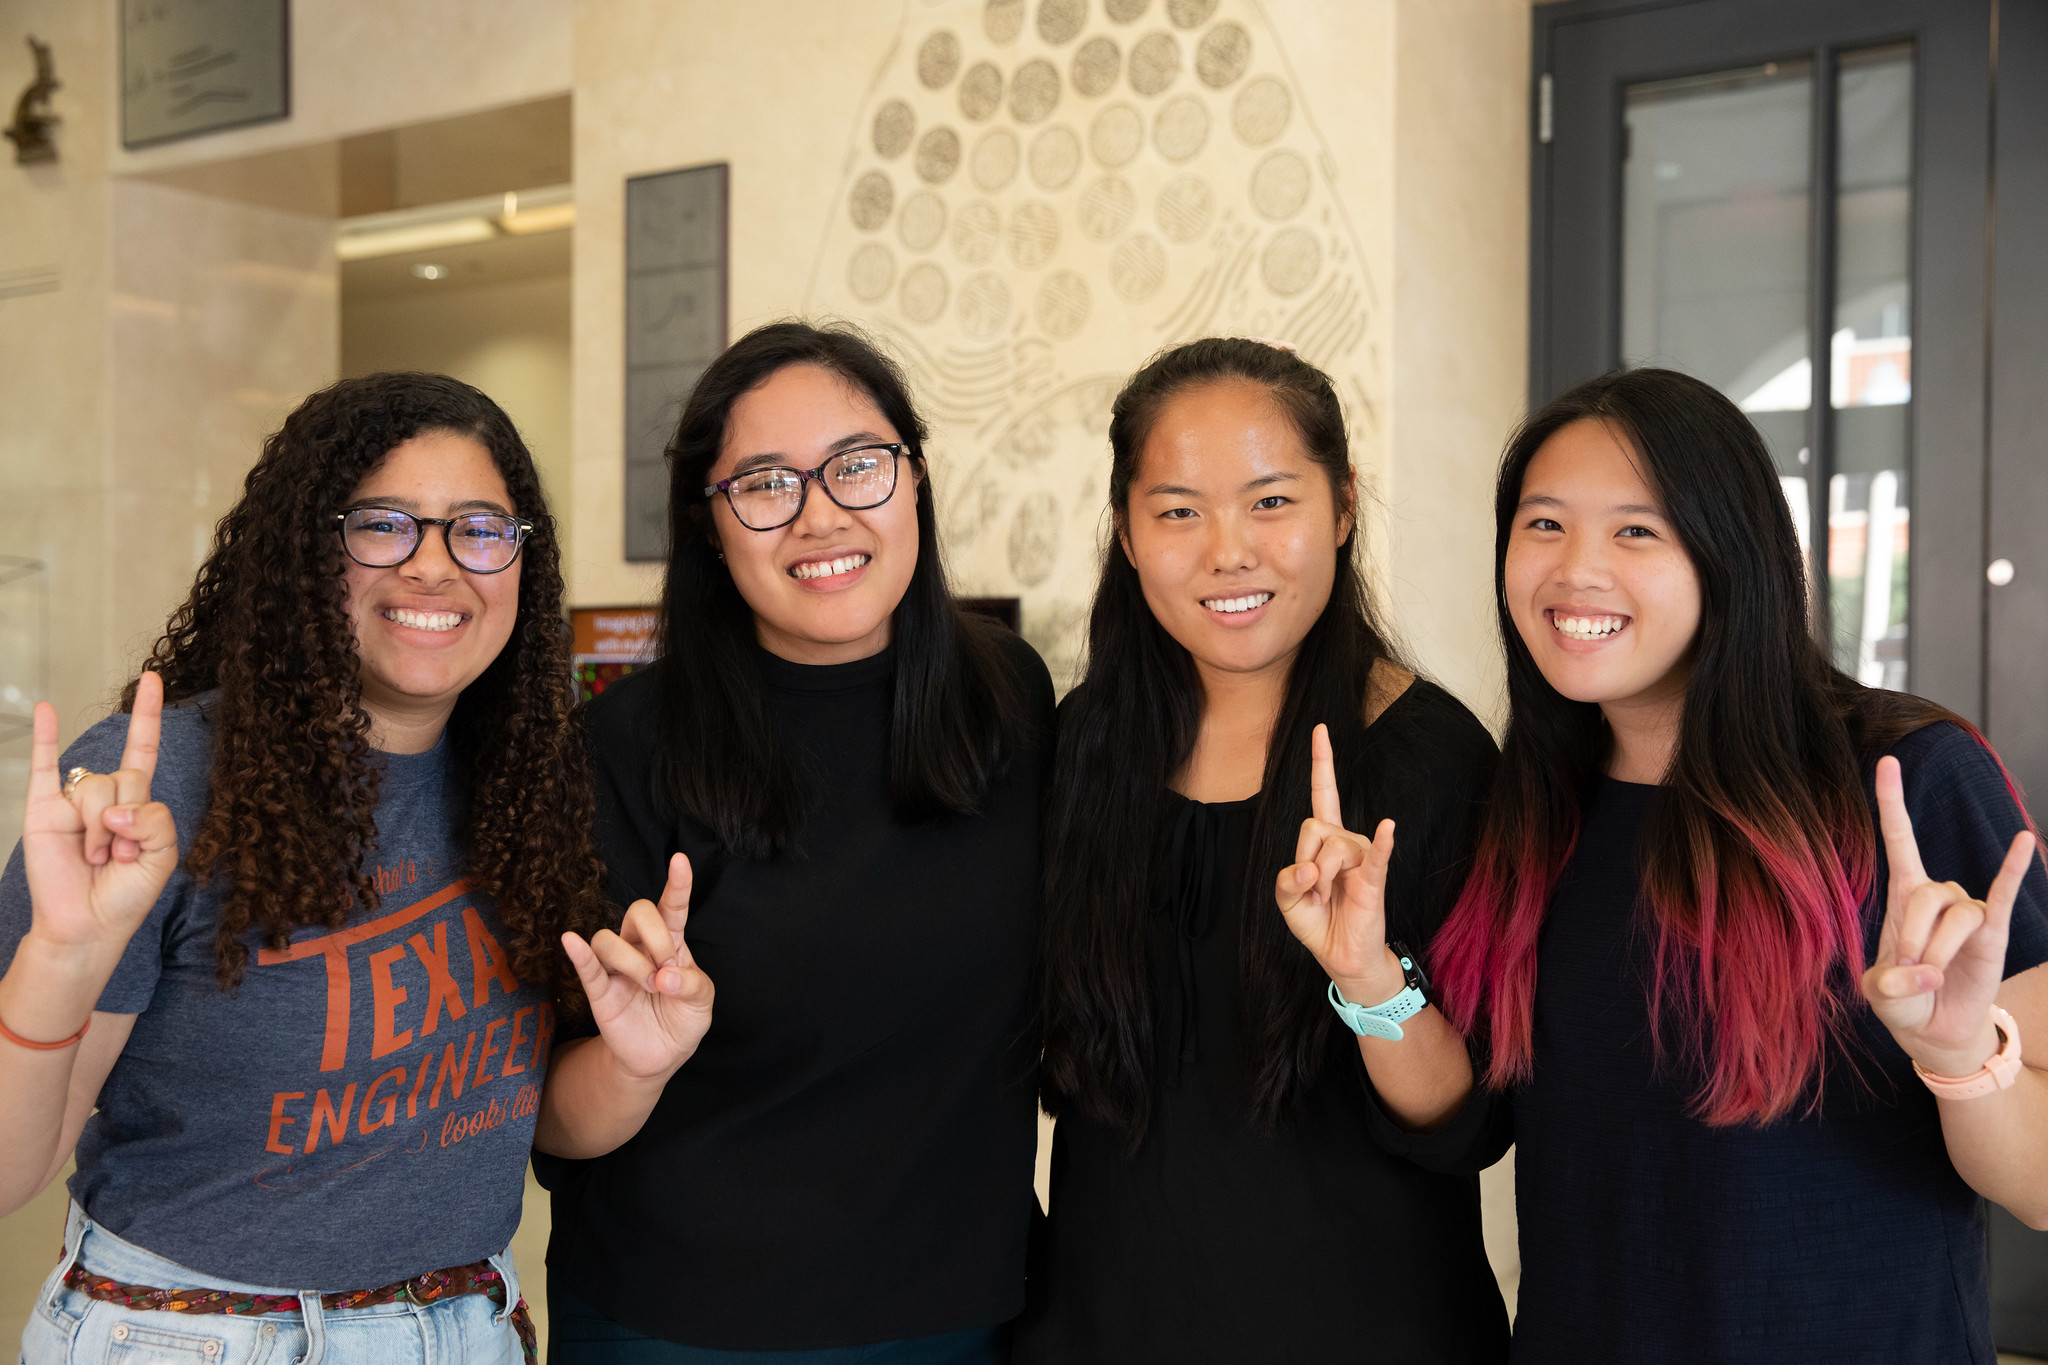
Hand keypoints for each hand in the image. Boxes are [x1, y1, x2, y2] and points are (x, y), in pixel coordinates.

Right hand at [21, 672, 179, 960]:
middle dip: (129, 820)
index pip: (144, 750)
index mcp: (137, 803)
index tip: (152, 679)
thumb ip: (155, 821)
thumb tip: (115, 808)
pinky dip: (45, 737)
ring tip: (95, 857)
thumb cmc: (125, 894)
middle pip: (127, 777)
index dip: (149, 716)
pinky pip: (44, 767)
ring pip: (97, 788)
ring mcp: (73, 801)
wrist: (86, 925)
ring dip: (100, 828)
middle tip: (120, 856)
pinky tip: (45, 710)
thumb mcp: (162, 857)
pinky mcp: (43, 810)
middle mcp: (106, 795)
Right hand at [562, 853, 714, 1081]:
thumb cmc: (683, 1019)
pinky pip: (585, 966)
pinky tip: (572, 941)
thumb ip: (692, 984)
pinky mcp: (598, 989)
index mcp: (672, 942)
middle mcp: (641, 946)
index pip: (672, 906)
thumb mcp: (702, 1002)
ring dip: (632, 961)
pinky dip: (578, 953)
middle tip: (667, 971)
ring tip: (649, 986)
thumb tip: (665, 976)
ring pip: (608, 939)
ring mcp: (617, 966)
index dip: (678, 884)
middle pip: (637, 911)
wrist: (660, 1057)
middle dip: (656, 938)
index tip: (680, 859)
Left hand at [1275, 723, 1402, 1004]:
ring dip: (1319, 879)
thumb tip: (1309, 869)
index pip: (1323, 793)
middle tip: (1313, 890)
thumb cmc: (1317, 922)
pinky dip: (1382, 842)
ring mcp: (1363, 857)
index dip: (1322, 761)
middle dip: (1304, 860)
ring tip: (1328, 898)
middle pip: (1313, 826)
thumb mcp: (1287, 900)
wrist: (1341, 956)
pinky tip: (1389, 827)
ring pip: (1330, 847)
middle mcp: (1346, 840)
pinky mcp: (1375, 877)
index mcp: (1325, 841)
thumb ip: (1287, 879)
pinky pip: (1376, 855)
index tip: (1320, 729)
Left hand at [1860, 754, 2034, 1077]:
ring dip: (1942, 947)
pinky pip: (2004, 893)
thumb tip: (1927, 974)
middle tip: (1911, 972)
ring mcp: (1969, 912)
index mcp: (1902, 899)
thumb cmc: (1902, 1002)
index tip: (1888, 761)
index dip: (1893, 802)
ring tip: (1934, 975)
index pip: (1899, 840)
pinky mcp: (1994, 931)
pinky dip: (2014, 867)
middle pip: (1927, 893)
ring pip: (1959, 914)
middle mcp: (1938, 895)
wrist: (1935, 1029)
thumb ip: (1890, 987)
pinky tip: (2024, 841)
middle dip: (1915, 936)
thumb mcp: (1880, 997)